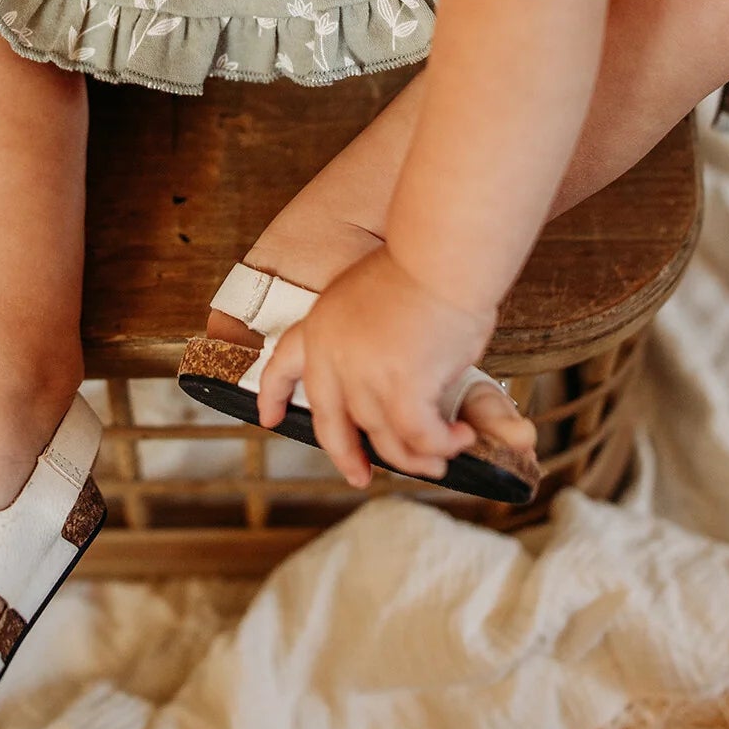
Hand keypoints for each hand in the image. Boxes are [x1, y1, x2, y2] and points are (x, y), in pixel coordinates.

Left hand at [257, 246, 496, 488]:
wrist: (443, 253)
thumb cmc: (424, 266)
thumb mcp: (371, 298)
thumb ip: (366, 340)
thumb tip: (390, 382)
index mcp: (321, 324)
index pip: (283, 363)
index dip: (273, 394)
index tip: (268, 419)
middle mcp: (332, 354)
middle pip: (331, 423)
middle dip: (345, 455)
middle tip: (359, 476)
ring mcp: (363, 375)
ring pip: (383, 438)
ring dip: (416, 454)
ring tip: (441, 456)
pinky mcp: (400, 389)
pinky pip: (418, 437)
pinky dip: (441, 444)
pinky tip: (460, 439)